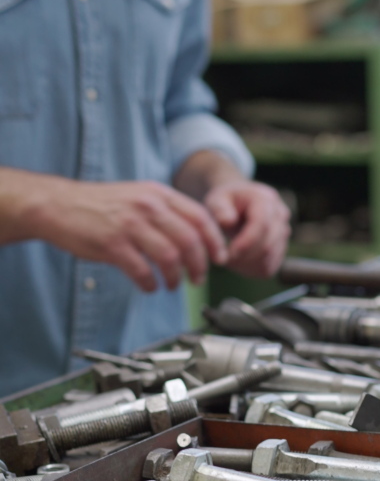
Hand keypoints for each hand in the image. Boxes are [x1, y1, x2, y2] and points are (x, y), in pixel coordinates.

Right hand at [28, 178, 227, 291]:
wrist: (58, 205)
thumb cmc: (98, 205)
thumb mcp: (138, 195)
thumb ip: (165, 210)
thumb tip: (194, 234)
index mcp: (158, 194)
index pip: (200, 217)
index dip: (215, 241)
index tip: (220, 258)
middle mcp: (148, 207)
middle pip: (190, 240)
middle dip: (199, 265)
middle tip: (198, 278)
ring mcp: (130, 225)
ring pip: (170, 256)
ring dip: (176, 277)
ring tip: (172, 285)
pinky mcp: (112, 245)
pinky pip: (142, 270)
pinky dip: (151, 283)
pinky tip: (150, 286)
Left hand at [203, 181, 290, 277]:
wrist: (238, 204)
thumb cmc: (226, 202)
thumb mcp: (216, 200)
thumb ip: (219, 209)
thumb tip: (228, 221)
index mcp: (265, 199)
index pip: (263, 224)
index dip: (247, 242)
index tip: (229, 253)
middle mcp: (280, 215)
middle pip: (268, 244)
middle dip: (244, 256)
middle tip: (222, 258)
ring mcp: (283, 233)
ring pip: (269, 258)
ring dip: (246, 265)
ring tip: (227, 259)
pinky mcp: (280, 249)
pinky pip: (268, 268)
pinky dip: (250, 270)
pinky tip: (236, 263)